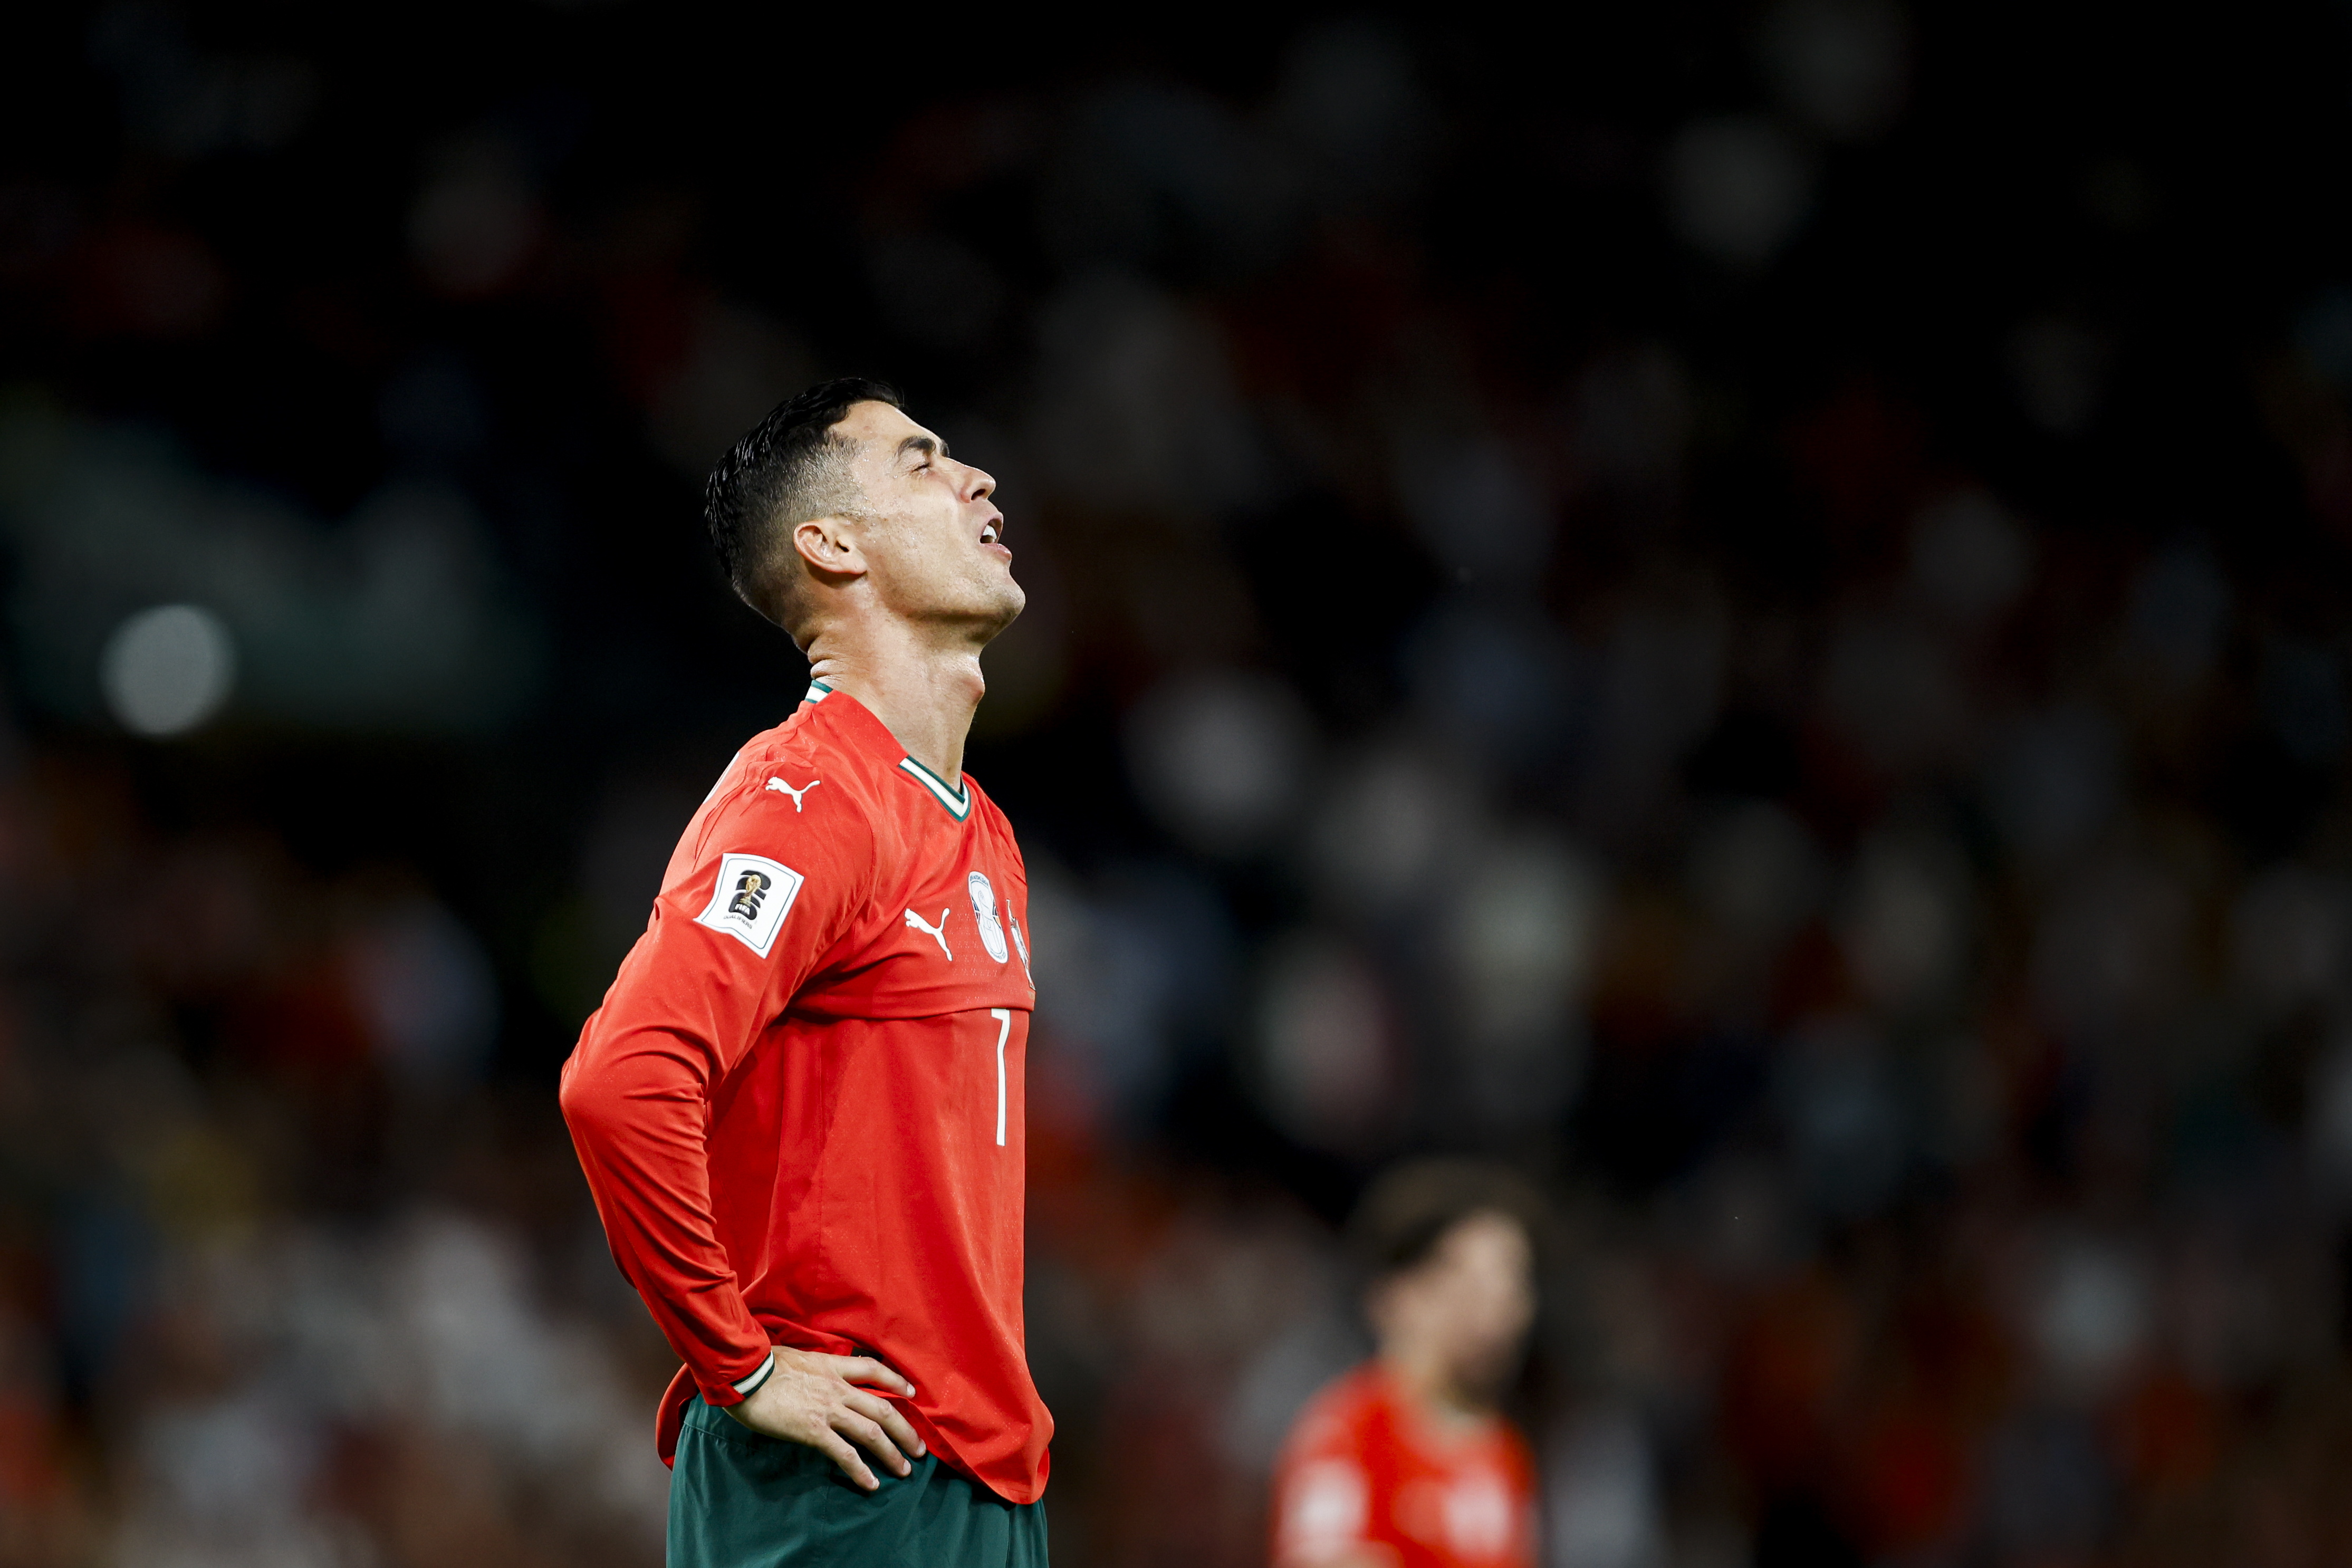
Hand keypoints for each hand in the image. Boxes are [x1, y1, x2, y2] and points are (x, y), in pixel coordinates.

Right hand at [721, 1349, 925, 1490]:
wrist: (746, 1374)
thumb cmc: (762, 1364)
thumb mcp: (797, 1357)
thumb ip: (813, 1367)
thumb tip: (813, 1372)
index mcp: (832, 1366)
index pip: (874, 1370)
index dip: (896, 1381)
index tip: (912, 1393)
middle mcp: (838, 1388)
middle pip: (884, 1408)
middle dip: (905, 1431)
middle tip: (919, 1449)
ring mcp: (829, 1409)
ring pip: (872, 1432)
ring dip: (891, 1453)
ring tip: (903, 1470)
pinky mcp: (814, 1430)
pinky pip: (844, 1453)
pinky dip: (860, 1470)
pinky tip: (870, 1484)